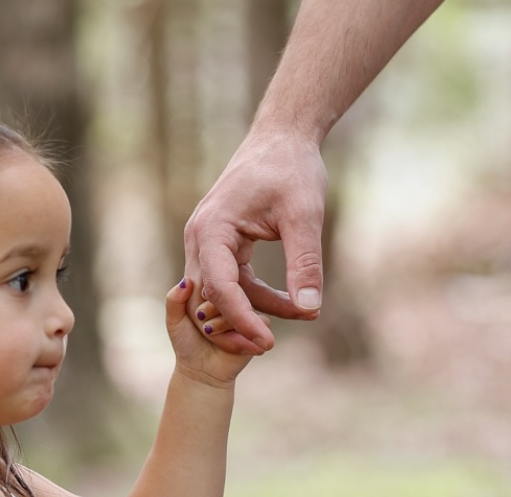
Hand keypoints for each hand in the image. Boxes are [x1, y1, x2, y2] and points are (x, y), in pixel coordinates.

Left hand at [166, 278, 258, 385]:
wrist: (201, 371)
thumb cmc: (188, 344)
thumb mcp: (175, 320)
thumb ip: (174, 299)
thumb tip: (186, 281)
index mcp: (215, 290)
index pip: (214, 279)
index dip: (202, 298)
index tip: (195, 315)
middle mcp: (234, 296)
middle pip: (228, 290)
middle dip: (211, 310)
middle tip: (204, 328)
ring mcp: (248, 309)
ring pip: (240, 305)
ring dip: (221, 323)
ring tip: (210, 334)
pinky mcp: (261, 325)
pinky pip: (253, 321)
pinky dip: (235, 333)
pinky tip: (225, 343)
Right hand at [183, 129, 328, 355]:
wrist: (283, 136)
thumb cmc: (292, 168)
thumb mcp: (304, 215)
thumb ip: (304, 263)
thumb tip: (311, 309)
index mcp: (211, 229)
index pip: (220, 288)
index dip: (242, 320)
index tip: (268, 343)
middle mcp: (199, 239)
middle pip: (211, 298)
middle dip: (240, 325)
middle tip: (272, 345)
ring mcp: (206, 243)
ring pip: (221, 294)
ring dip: (252, 312)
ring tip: (294, 319)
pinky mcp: (219, 246)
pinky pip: (231, 282)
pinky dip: (255, 297)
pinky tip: (288, 304)